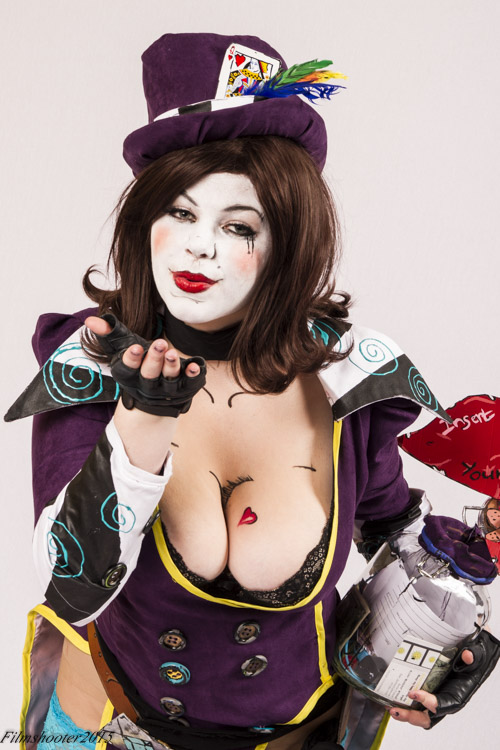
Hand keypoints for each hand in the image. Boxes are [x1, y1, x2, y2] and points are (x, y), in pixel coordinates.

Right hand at [85, 315, 205, 416]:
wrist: (155, 400)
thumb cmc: (136, 367)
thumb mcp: (121, 351)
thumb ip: (109, 335)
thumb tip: (90, 320)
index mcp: (129, 376)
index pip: (128, 368)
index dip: (132, 358)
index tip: (136, 347)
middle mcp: (146, 385)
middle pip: (149, 373)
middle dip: (154, 359)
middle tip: (159, 343)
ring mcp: (166, 390)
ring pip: (169, 378)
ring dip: (171, 366)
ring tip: (172, 352)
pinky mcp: (185, 389)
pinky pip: (190, 383)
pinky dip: (193, 375)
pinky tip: (195, 366)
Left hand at [387, 650, 474, 728]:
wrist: (470, 664)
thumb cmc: (471, 665)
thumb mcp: (475, 658)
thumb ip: (472, 657)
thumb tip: (467, 655)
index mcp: (456, 697)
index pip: (443, 705)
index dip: (428, 702)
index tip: (413, 693)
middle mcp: (444, 703)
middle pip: (427, 718)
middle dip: (411, 716)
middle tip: (396, 709)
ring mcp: (434, 702)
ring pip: (419, 716)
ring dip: (404, 714)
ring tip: (390, 707)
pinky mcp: (427, 698)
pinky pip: (415, 707)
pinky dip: (403, 706)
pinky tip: (390, 700)